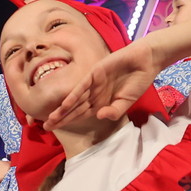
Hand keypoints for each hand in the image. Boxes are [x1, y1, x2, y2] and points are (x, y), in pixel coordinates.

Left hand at [46, 40, 160, 127]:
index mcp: (100, 102)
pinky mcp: (94, 73)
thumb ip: (114, 111)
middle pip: (74, 108)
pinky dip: (74, 96)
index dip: (68, 121)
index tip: (54, 129)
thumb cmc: (137, 82)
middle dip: (60, 118)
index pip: (80, 114)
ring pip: (75, 99)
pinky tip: (65, 105)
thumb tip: (99, 117)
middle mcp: (93, 93)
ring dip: (63, 109)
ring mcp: (93, 83)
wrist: (145, 61)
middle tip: (46, 127)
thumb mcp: (127, 102)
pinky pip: (82, 87)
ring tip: (51, 119)